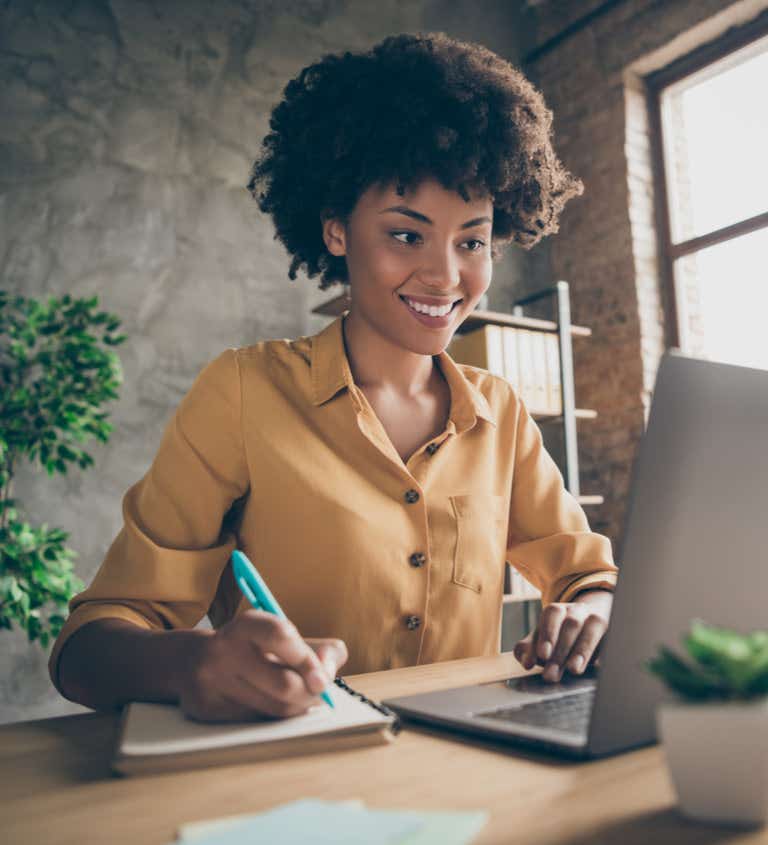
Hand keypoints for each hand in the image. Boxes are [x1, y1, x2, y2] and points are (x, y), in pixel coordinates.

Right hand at [177, 609, 347, 721]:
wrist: (191, 662)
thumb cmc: (252, 649)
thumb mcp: (283, 637)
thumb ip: (317, 649)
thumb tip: (328, 671)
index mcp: (245, 626)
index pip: (280, 635)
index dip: (307, 659)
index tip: (323, 677)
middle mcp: (223, 650)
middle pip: (284, 685)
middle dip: (310, 692)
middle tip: (317, 689)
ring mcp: (211, 682)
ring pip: (275, 709)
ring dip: (297, 706)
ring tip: (295, 695)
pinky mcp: (206, 709)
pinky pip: (258, 723)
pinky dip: (274, 717)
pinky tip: (268, 702)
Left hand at [512, 589, 612, 682]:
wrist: (592, 621)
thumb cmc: (561, 635)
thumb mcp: (543, 638)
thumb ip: (529, 648)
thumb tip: (525, 661)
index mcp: (558, 610)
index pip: (552, 615)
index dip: (547, 634)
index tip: (542, 655)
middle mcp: (579, 611)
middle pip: (571, 625)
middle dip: (561, 651)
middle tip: (551, 675)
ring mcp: (598, 619)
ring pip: (593, 627)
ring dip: (582, 650)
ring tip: (573, 670)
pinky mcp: (614, 631)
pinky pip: (612, 637)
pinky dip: (606, 650)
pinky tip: (599, 666)